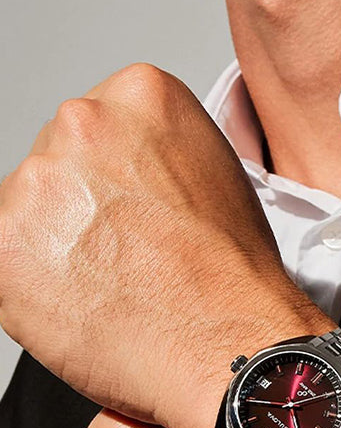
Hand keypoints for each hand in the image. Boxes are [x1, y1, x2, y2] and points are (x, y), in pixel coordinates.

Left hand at [0, 62, 332, 427]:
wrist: (222, 335)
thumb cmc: (230, 264)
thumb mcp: (216, 166)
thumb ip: (157, 146)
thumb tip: (126, 163)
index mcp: (141, 92)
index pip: (103, 118)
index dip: (119, 166)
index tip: (134, 196)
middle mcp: (82, 123)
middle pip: (60, 153)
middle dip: (82, 195)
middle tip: (124, 239)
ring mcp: (37, 181)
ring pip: (29, 204)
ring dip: (55, 235)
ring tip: (109, 273)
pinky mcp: (1, 241)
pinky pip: (7, 255)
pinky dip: (33, 278)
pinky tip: (84, 294)